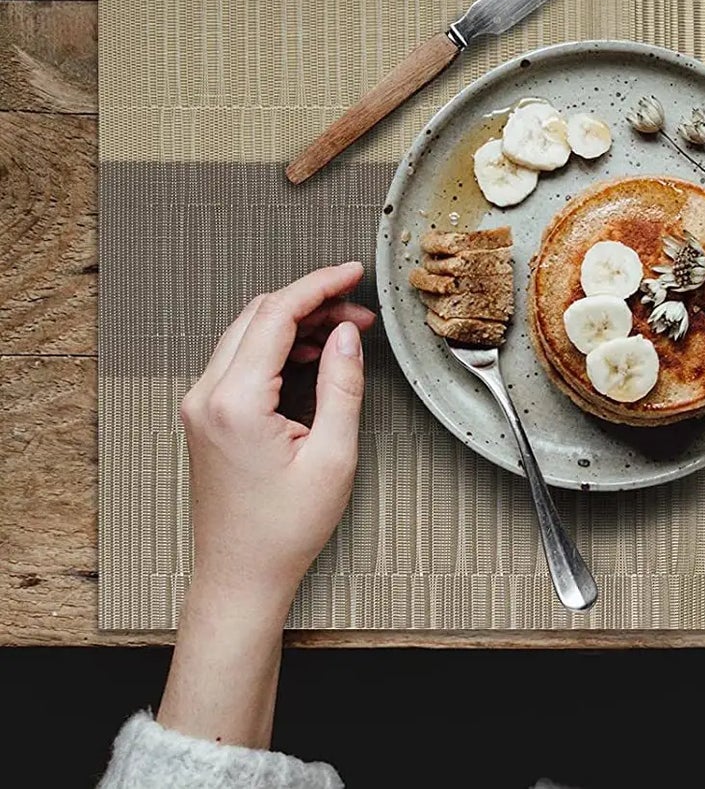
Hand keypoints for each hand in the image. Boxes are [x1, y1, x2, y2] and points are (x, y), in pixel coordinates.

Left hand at [179, 262, 374, 611]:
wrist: (240, 577)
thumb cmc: (283, 530)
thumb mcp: (333, 455)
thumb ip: (341, 385)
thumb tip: (346, 334)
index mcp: (235, 402)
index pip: (276, 314)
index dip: (320, 285)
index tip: (353, 273)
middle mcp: (207, 396)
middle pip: (259, 314)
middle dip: (312, 300)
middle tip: (358, 308)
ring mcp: (201, 405)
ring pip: (249, 331)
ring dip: (296, 321)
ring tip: (345, 331)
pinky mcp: (206, 415)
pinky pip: (240, 357)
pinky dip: (278, 343)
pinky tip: (313, 353)